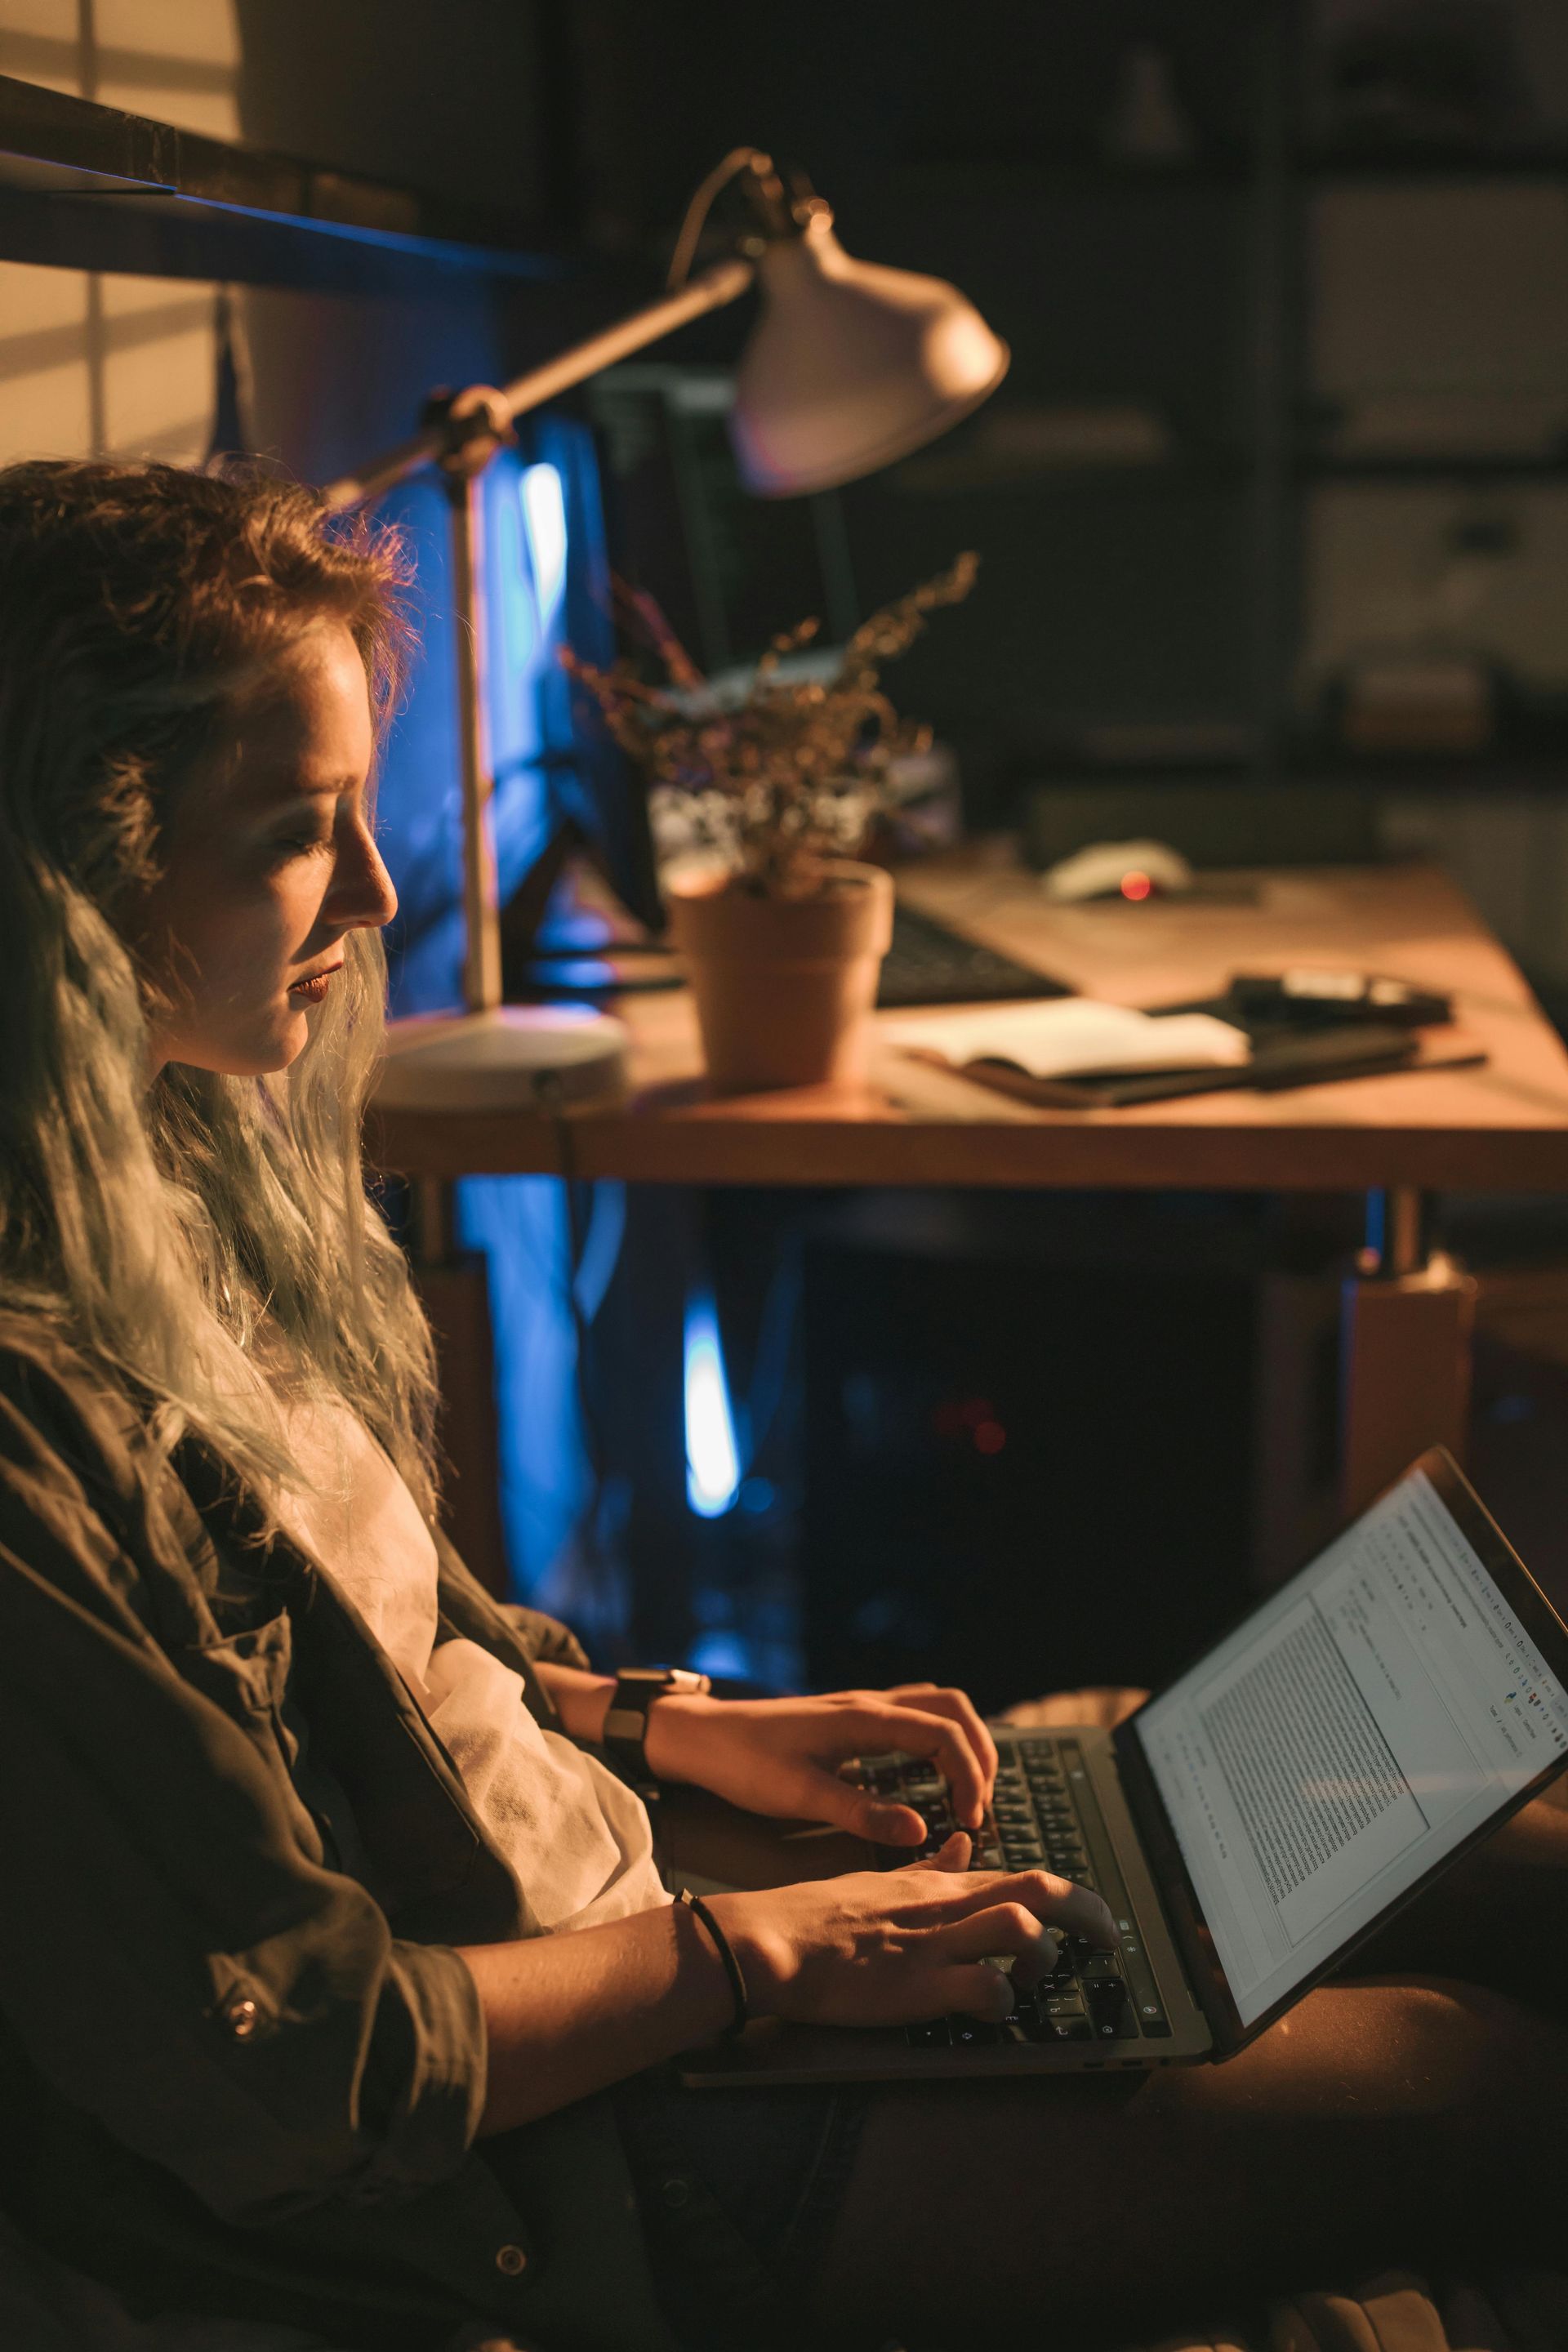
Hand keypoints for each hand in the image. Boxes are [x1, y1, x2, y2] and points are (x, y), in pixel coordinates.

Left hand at [643, 1683, 998, 1842]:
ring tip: (965, 1792)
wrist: (700, 1736)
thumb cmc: (744, 1764)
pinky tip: (929, 1774)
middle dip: (979, 1753)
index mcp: (864, 1719)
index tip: (970, 1821)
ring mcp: (860, 1707)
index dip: (970, 1776)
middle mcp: (870, 1704)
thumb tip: (923, 1832)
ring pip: (934, 1705)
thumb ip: (862, 1814)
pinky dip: (937, 1739)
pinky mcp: (849, 1719)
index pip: (944, 1733)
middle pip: (952, 1707)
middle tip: (978, 1806)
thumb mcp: (801, 1796)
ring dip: (962, 1742)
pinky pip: (911, 1715)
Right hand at [706, 1836, 1117, 2027]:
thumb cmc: (820, 1914)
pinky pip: (982, 1987)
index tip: (1097, 1922)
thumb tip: (963, 1843)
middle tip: (1109, 1944)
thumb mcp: (882, 1879)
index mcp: (942, 1885)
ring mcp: (934, 1943)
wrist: (772, 1939)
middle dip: (1089, 1914)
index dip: (1075, 1897)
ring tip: (1029, 1982)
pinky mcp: (917, 1984)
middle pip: (1041, 1889)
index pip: (1027, 1874)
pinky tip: (992, 2011)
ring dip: (1040, 1956)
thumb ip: (930, 1868)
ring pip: (1020, 1925)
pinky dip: (1002, 2001)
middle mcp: (947, 1907)